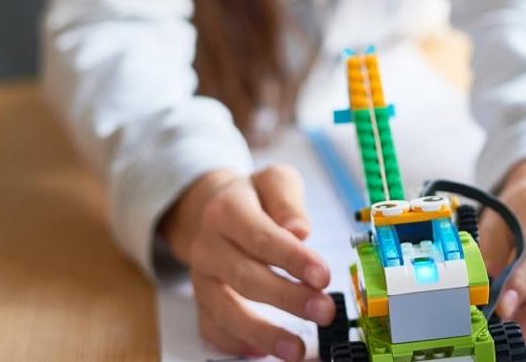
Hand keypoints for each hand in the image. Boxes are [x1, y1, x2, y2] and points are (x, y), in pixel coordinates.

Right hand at [159, 164, 333, 360]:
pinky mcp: (201, 301)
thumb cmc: (254, 197)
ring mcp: (202, 278)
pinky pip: (211, 328)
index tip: (322, 276)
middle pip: (245, 277)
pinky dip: (235, 343)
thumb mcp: (274, 180)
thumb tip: (299, 230)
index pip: (260, 237)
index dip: (292, 259)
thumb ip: (288, 200)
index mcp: (227, 211)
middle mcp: (209, 247)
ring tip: (296, 349)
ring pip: (225, 310)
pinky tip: (262, 352)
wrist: (210, 206)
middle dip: (287, 298)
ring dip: (262, 333)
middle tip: (324, 311)